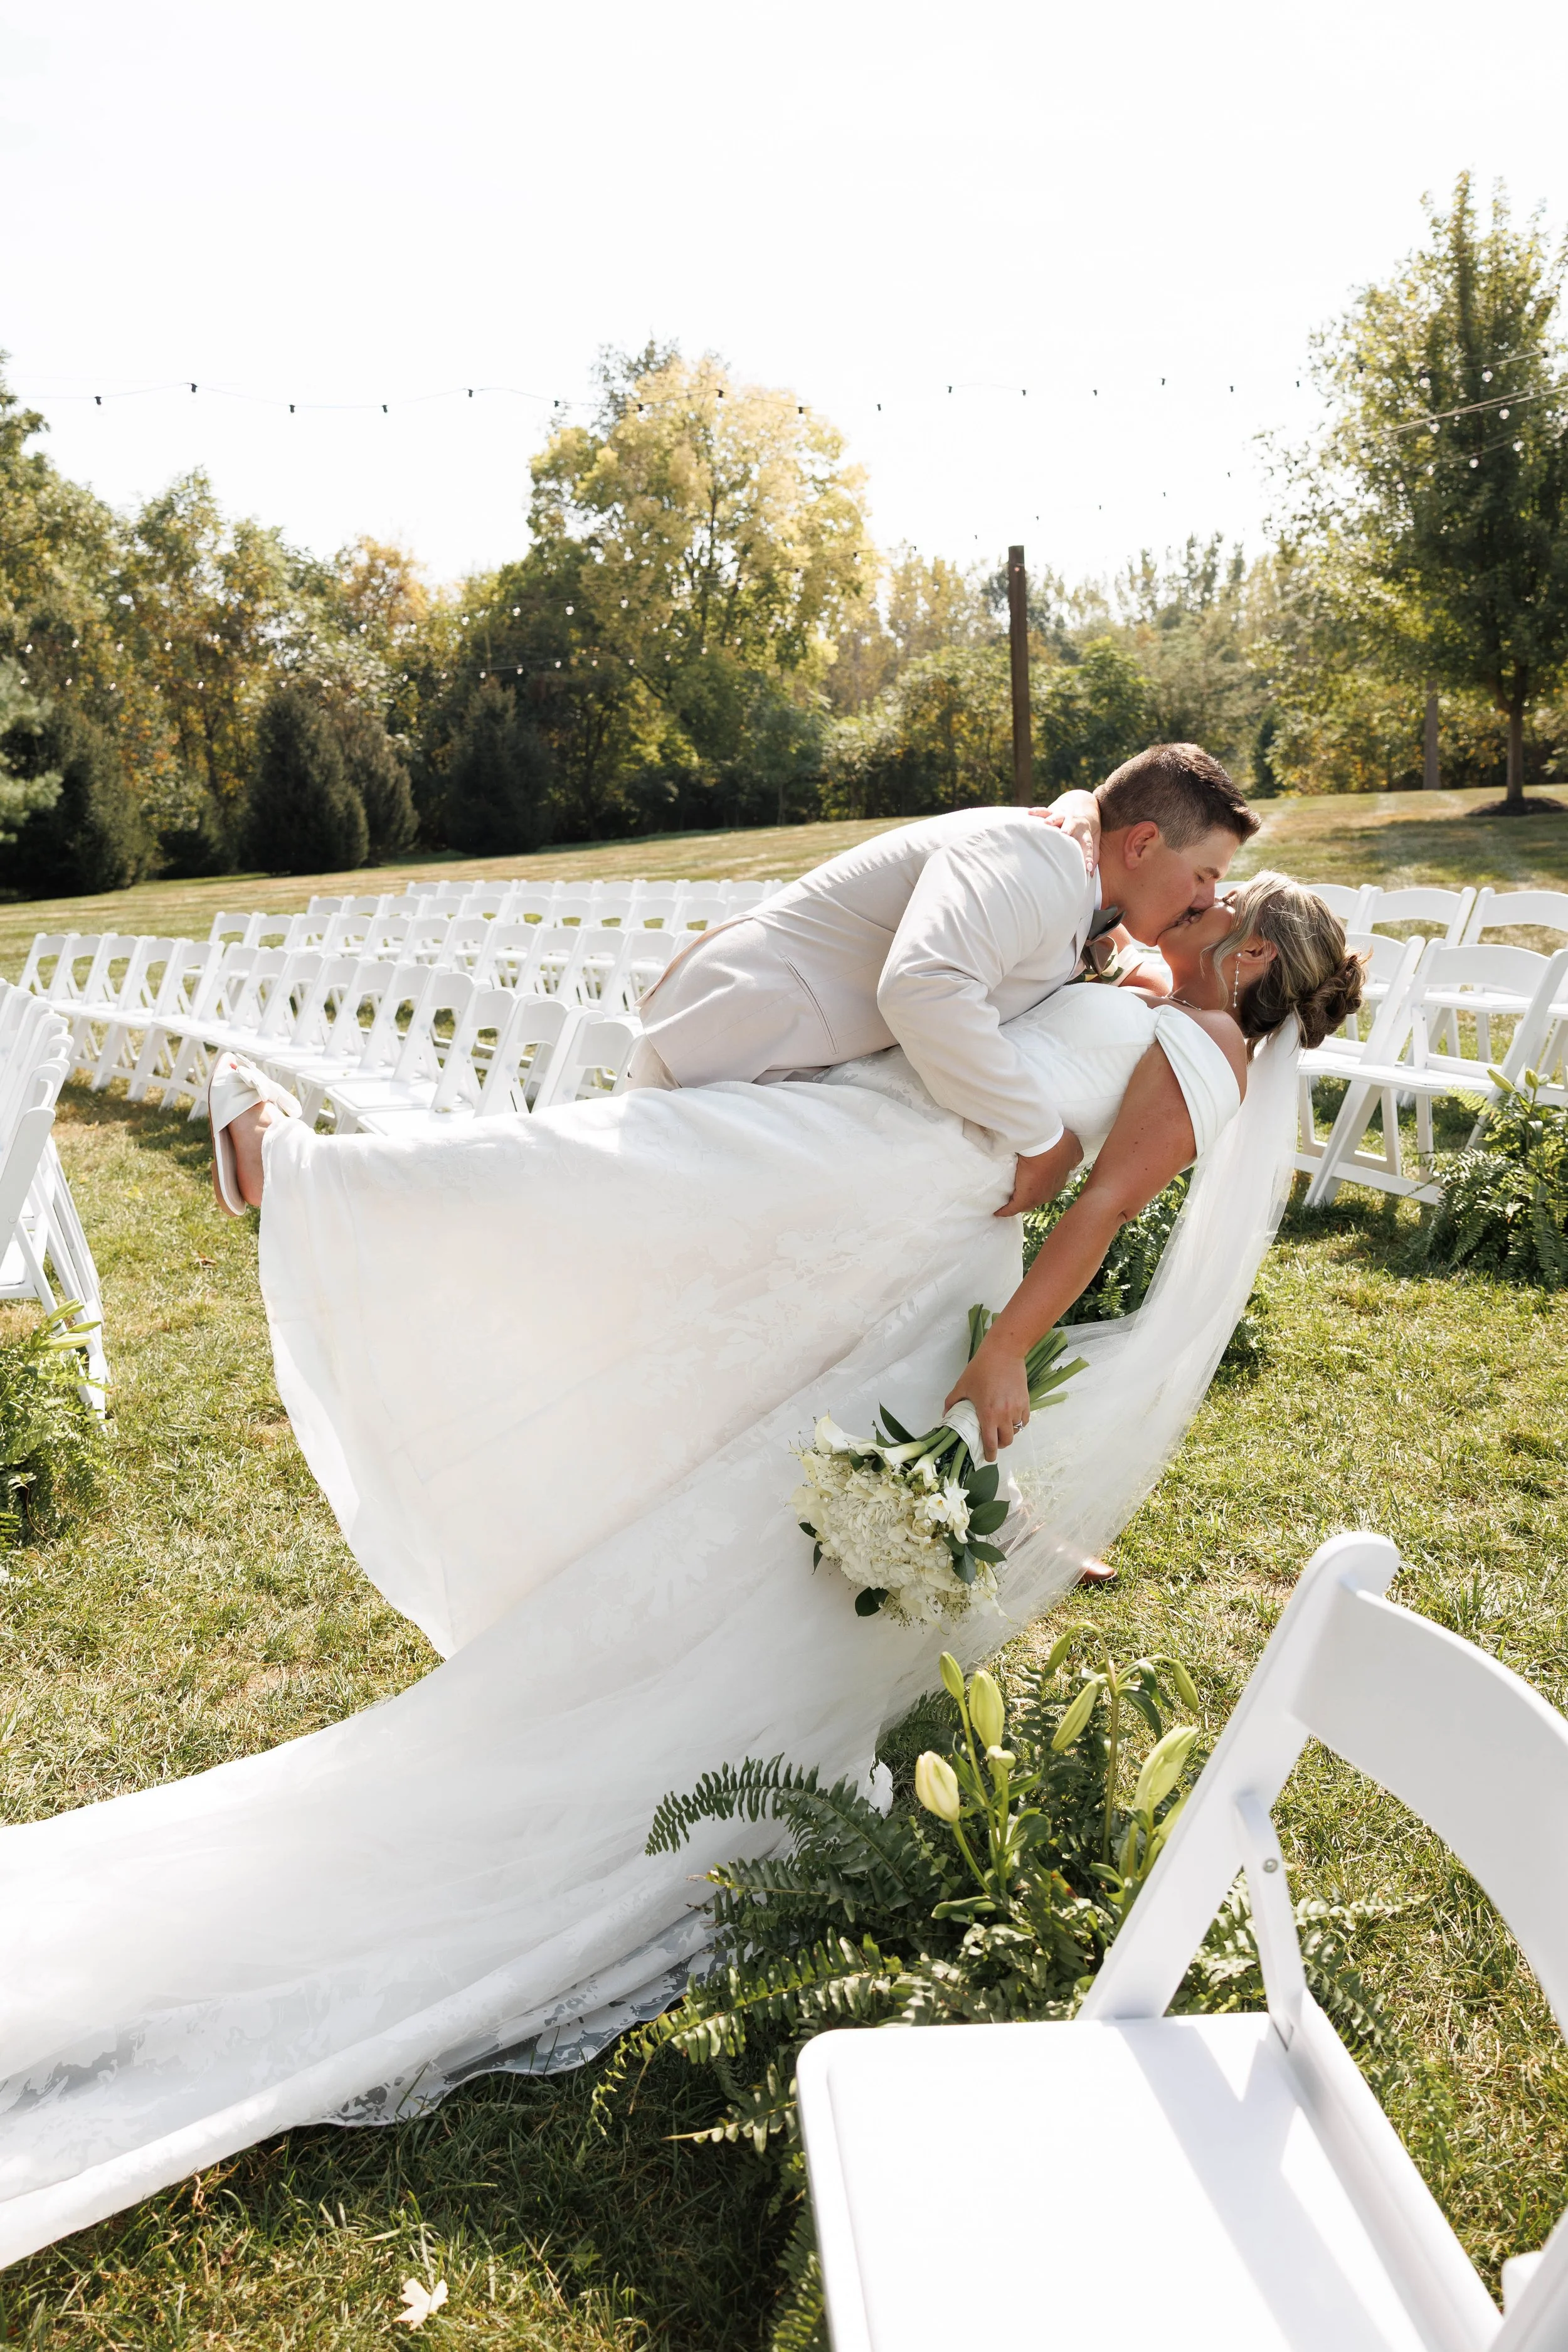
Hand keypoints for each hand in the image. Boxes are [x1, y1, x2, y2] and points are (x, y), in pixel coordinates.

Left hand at [945, 1340, 1030, 1463]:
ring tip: (1001, 1427)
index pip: (991, 1443)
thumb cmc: (981, 1368)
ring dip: (1008, 1432)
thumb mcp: (962, 1385)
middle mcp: (1005, 1415)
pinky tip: (1011, 1418)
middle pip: (1006, 1441)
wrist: (1004, 1352)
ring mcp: (1017, 1408)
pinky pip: (1024, 1420)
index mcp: (988, 1414)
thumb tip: (946, 1415)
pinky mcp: (1026, 1401)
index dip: (989, 1454)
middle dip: (999, 1444)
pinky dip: (1018, 1423)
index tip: (987, 1458)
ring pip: (1016, 1431)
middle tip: (993, 1440)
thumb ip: (952, 1402)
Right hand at [995, 1129, 1081, 1217]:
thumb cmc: (1060, 1144)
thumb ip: (1073, 1159)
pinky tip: (997, 1211)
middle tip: (1017, 1190)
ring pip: (1025, 1203)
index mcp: (1060, 1181)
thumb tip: (1072, 1165)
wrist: (1044, 1143)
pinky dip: (1005, 1210)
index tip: (1033, 1181)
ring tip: (1005, 1199)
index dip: (1041, 1185)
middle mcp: (1050, 1192)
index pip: (1049, 1188)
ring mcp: (1037, 1197)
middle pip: (1037, 1197)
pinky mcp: (1024, 1198)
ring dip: (1016, 1202)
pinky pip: (1012, 1208)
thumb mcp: (1074, 1150)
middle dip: (1029, 1195)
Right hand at [1032, 790, 1099, 877]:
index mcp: (1085, 831)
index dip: (1088, 856)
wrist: (1083, 801)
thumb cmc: (1088, 825)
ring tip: (1046, 823)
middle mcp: (1075, 822)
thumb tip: (1090, 874)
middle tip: (1064, 835)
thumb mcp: (1094, 837)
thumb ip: (1093, 854)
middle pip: (1072, 826)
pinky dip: (1037, 811)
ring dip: (1052, 819)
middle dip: (1068, 830)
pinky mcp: (1054, 809)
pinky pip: (1045, 810)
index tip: (1087, 868)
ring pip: (1058, 817)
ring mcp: (1064, 815)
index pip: (1088, 844)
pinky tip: (1029, 812)